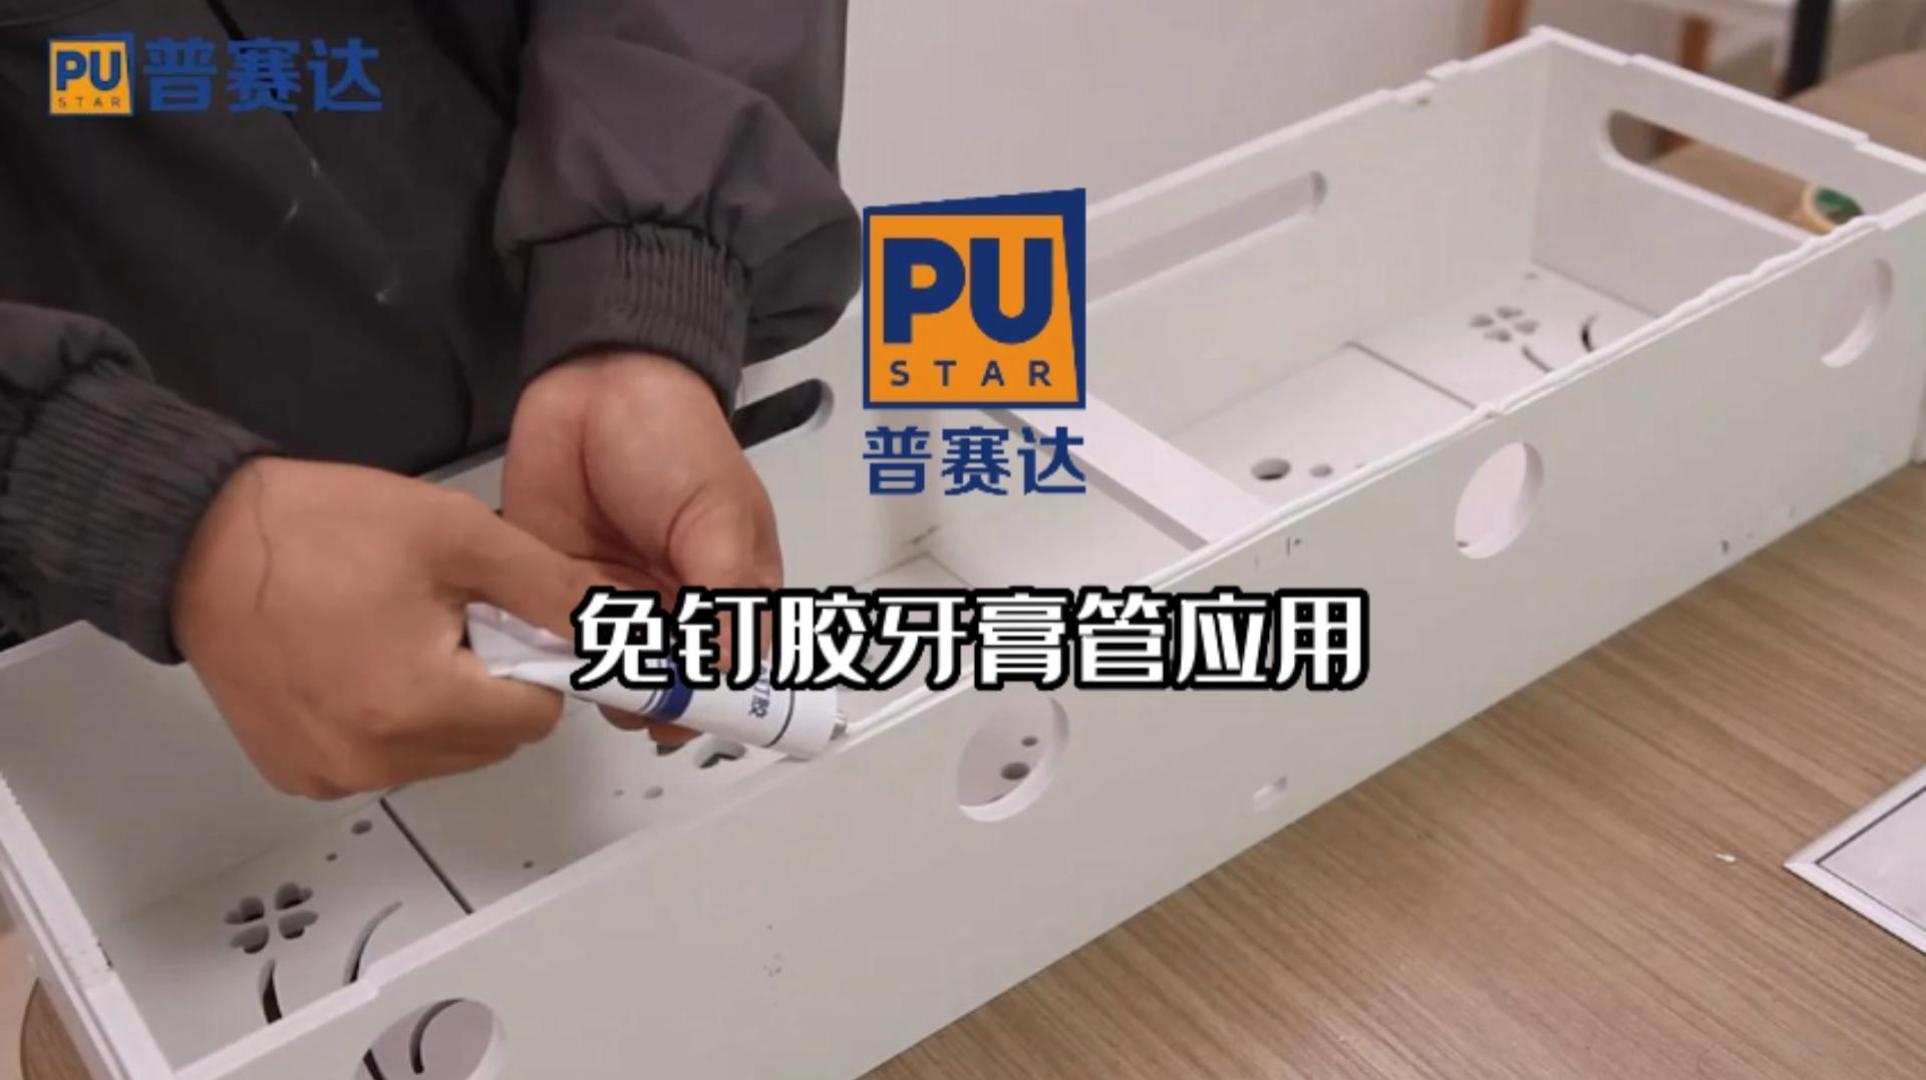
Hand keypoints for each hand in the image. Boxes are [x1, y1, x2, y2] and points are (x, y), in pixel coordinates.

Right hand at [172, 458, 598, 797]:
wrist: (198, 540)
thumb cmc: (314, 530)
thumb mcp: (457, 535)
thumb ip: (546, 587)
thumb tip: (609, 626)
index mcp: (417, 707)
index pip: (535, 718)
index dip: (535, 664)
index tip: (508, 623)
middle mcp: (373, 759)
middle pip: (492, 742)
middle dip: (490, 684)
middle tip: (446, 619)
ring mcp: (331, 774)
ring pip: (443, 755)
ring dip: (443, 704)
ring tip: (398, 633)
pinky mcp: (299, 773)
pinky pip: (384, 760)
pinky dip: (392, 720)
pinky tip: (362, 660)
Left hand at [503, 352, 781, 739]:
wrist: (597, 380)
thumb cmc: (676, 441)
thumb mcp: (718, 516)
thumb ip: (721, 595)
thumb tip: (723, 668)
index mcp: (727, 592)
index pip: (729, 669)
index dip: (710, 701)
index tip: (682, 719)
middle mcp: (670, 606)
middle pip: (663, 680)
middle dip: (646, 700)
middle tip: (627, 700)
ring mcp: (611, 599)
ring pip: (604, 668)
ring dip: (593, 682)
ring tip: (583, 674)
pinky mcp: (554, 586)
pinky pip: (550, 637)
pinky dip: (544, 655)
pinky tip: (537, 662)